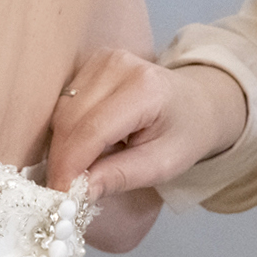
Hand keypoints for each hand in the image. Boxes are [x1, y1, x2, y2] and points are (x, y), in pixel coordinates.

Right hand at [46, 50, 246, 203]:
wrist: (197, 103)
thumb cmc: (184, 135)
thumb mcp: (163, 165)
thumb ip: (121, 177)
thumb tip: (80, 191)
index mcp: (144, 89)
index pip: (93, 129)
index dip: (70, 164)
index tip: (59, 196)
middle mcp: (118, 65)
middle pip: (70, 118)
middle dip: (62, 158)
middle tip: (63, 192)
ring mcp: (102, 60)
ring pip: (62, 110)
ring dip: (62, 145)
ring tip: (76, 171)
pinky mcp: (91, 63)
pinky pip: (64, 102)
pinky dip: (66, 131)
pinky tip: (80, 148)